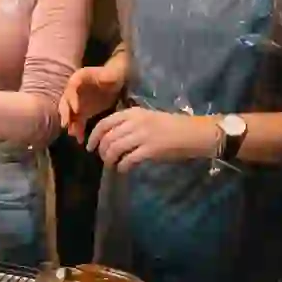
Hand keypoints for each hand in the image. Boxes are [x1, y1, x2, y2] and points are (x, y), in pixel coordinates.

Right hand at [58, 64, 124, 143]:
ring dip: (70, 124)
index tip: (76, 109)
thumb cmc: (111, 75)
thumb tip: (101, 80)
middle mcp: (73, 91)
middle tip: (66, 125)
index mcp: (77, 79)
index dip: (72, 99)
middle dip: (66, 114)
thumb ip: (104, 77)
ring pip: (70, 114)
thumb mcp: (108, 74)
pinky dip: (77, 130)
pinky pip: (77, 121)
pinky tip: (80, 139)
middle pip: (65, 102)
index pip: (71, 88)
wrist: (115, 81)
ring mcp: (76, 102)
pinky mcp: (82, 112)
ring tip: (74, 134)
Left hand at [87, 109, 218, 172]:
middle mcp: (135, 122)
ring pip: (115, 148)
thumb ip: (129, 124)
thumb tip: (111, 137)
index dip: (94, 136)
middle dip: (101, 150)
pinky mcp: (150, 150)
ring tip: (112, 164)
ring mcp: (142, 136)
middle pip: (108, 137)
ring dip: (110, 159)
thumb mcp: (147, 117)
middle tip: (103, 158)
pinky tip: (123, 169)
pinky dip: (122, 166)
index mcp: (133, 112)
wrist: (192, 133)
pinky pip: (129, 160)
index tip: (90, 146)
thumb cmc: (170, 125)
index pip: (105, 123)